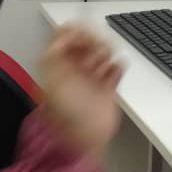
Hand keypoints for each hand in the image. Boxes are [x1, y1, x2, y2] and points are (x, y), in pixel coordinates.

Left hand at [40, 26, 122, 157]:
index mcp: (56, 66)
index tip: (86, 35)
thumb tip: (64, 33)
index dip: (75, 31)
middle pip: (86, 41)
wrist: (85, 141)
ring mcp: (91, 78)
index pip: (64, 36)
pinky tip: (115, 72)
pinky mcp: (108, 88)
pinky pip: (116, 69)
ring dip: (106, 54)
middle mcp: (73, 69)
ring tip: (104, 66)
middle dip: (94, 42)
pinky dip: (118, 67)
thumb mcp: (54, 80)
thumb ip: (55, 53)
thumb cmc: (66, 116)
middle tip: (97, 51)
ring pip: (102, 52)